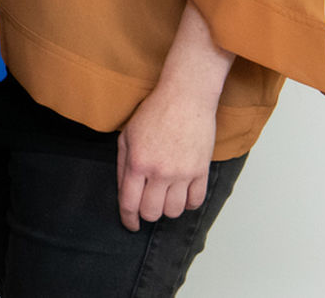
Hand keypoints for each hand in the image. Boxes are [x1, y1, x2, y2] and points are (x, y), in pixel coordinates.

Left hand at [116, 80, 218, 230]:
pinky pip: (197, 201)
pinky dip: (189, 204)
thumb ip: (123, 164)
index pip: (129, 203)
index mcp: (137, 163)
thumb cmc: (154, 113)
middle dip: (147, 214)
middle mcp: (160, 172)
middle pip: (153, 212)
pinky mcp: (201, 171)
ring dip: (168, 209)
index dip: (128, 218)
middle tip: (147, 206)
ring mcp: (183, 173)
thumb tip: (125, 190)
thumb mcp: (127, 136)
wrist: (185, 99)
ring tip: (165, 198)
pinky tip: (182, 195)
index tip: (130, 225)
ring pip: (175, 211)